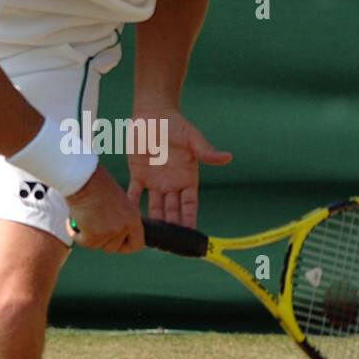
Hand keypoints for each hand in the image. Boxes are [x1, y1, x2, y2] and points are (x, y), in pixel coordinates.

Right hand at [65, 163, 144, 252]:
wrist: (83, 179)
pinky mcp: (92, 234)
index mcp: (134, 218)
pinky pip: (82, 242)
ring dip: (88, 236)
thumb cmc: (99, 186)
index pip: (137, 245)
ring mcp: (108, 232)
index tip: (117, 245)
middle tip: (93, 229)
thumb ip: (123, 219)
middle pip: (113, 248)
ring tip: (84, 220)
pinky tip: (73, 222)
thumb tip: (119, 236)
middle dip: (102, 241)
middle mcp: (123, 227)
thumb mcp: (121, 202)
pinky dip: (75, 234)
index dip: (126, 247)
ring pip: (96, 246)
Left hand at [126, 108, 231, 227]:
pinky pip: (135, 194)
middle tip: (170, 244)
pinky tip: (130, 217)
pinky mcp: (138, 175)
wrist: (152, 114)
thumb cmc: (175, 124)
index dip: (189, 219)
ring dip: (154, 220)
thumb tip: (227, 157)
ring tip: (152, 238)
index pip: (189, 204)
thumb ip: (206, 151)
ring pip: (155, 207)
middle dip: (172, 226)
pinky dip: (133, 204)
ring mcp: (155, 181)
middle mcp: (172, 183)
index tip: (190, 234)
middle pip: (173, 210)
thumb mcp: (192, 137)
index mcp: (187, 177)